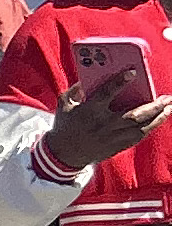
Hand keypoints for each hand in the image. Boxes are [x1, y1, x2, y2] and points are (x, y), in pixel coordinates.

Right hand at [42, 44, 171, 174]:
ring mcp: (113, 137)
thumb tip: (92, 77)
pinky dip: (151, 127)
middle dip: (153, 106)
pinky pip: (139, 136)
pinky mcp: (118, 146)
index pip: (107, 94)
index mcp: (90, 111)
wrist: (65, 154)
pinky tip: (160, 119)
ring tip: (169, 107)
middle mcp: (104, 125)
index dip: (119, 82)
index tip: (133, 72)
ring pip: (142, 127)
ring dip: (159, 117)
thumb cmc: (65, 125)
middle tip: (166, 97)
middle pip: (134, 114)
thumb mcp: (65, 103)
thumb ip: (77, 89)